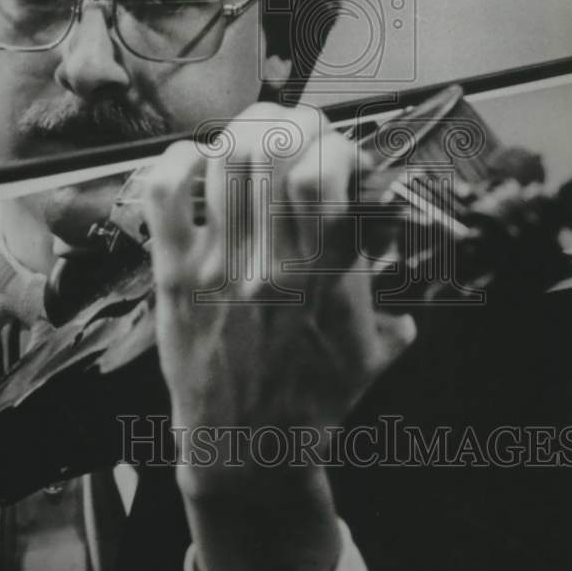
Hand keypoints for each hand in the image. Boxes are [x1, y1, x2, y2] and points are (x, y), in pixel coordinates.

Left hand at [143, 102, 415, 482]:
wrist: (246, 449)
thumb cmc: (309, 401)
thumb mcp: (372, 353)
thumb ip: (396, 307)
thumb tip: (405, 274)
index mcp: (327, 276)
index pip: (326, 173)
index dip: (334, 142)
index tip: (339, 153)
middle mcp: (272, 263)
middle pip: (273, 150)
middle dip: (292, 121)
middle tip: (297, 129)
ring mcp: (218, 266)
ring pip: (224, 161)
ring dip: (243, 131)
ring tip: (255, 135)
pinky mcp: (175, 276)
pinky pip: (166, 197)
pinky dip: (178, 161)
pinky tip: (195, 159)